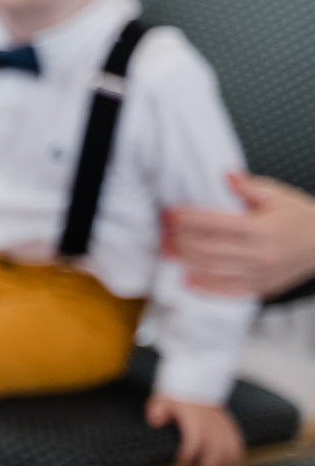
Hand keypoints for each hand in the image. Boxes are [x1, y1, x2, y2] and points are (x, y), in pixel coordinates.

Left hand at [148, 392, 245, 465]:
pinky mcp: (232, 430)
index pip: (194, 443)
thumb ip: (157, 411)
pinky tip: (219, 465)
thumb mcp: (161, 401)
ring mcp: (225, 428)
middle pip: (214, 454)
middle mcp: (212, 426)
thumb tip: (156, 422)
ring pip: (230, 454)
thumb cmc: (176, 398)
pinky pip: (238, 449)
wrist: (196, 386)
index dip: (187, 458)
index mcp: (195, 420)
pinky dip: (231, 460)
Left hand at [164, 173, 314, 298]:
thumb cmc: (300, 217)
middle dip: (181, 241)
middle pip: (208, 250)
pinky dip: (204, 286)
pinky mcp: (260, 287)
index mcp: (262, 228)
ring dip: (186, 262)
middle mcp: (259, 254)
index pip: (214, 224)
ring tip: (169, 252)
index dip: (188, 219)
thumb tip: (226, 174)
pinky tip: (187, 279)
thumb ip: (249, 186)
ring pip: (212, 271)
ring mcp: (259, 274)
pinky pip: (226, 291)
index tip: (172, 214)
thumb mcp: (278, 195)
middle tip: (166, 233)